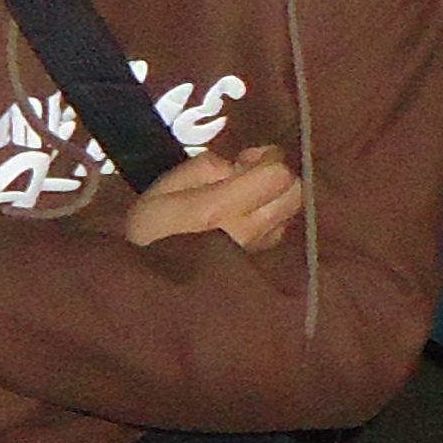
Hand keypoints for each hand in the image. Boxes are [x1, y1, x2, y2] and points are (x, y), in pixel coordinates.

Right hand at [124, 145, 305, 251]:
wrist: (147, 285)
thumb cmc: (148, 232)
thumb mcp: (163, 189)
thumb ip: (205, 168)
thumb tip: (237, 164)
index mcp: (219, 209)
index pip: (277, 176)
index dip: (269, 158)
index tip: (248, 157)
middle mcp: (246, 231)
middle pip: (295, 193)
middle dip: (276, 177)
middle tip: (247, 174)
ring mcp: (255, 250)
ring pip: (290, 212)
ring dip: (274, 197)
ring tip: (242, 197)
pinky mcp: (258, 262)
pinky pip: (278, 230)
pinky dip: (269, 217)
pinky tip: (242, 218)